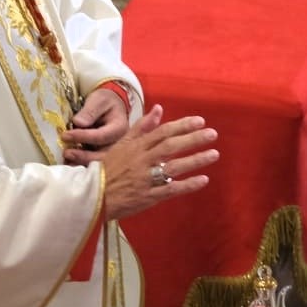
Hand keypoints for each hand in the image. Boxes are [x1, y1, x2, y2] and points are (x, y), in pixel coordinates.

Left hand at [62, 87, 129, 163]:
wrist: (110, 107)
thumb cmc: (105, 102)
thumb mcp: (98, 100)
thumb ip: (90, 111)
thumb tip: (78, 123)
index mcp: (120, 128)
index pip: (101, 136)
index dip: (83, 137)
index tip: (65, 135)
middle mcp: (119, 143)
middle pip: (103, 155)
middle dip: (84, 156)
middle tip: (66, 153)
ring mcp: (112, 151)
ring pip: (98, 162)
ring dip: (81, 163)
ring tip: (66, 161)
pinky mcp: (103, 155)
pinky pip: (93, 162)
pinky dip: (81, 164)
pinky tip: (69, 164)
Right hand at [99, 105, 216, 220]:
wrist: (92, 196)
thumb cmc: (108, 169)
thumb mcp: (121, 144)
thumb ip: (141, 127)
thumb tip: (159, 109)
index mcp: (136, 147)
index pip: (162, 132)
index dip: (182, 126)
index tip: (200, 121)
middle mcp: (142, 161)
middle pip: (170, 147)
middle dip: (193, 139)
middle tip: (213, 134)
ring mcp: (145, 179)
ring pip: (173, 168)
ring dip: (195, 160)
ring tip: (214, 153)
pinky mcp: (147, 197)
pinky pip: (170, 190)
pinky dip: (187, 185)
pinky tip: (204, 179)